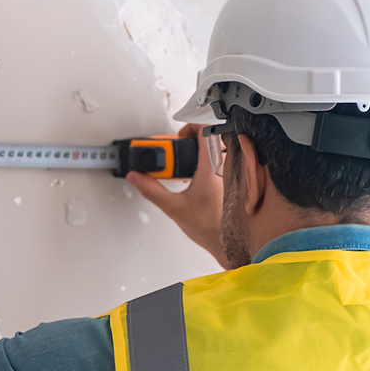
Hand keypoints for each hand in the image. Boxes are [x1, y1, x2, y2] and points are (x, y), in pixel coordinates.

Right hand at [127, 127, 225, 264]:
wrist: (228, 243)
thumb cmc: (211, 228)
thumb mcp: (174, 207)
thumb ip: (152, 190)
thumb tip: (137, 177)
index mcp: (211, 167)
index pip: (205, 130)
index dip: (190, 127)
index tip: (179, 138)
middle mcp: (224, 167)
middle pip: (210, 138)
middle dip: (191, 142)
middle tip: (178, 152)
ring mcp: (230, 174)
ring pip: (217, 150)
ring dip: (200, 153)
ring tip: (186, 166)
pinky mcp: (232, 182)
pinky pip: (221, 163)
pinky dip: (207, 164)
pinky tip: (196, 179)